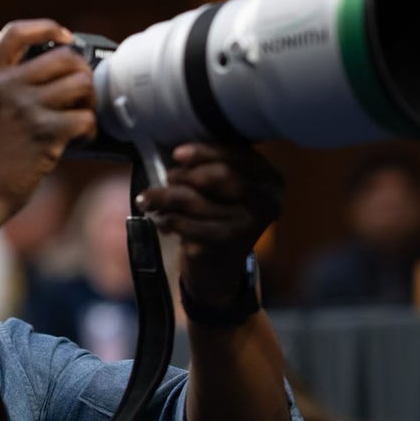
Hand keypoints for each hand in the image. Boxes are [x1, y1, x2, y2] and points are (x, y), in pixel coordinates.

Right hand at [0, 19, 95, 220]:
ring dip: (88, 101)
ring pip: (81, 84)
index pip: (17, 33)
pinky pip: (85, 118)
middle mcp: (4, 86)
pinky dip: (88, 131)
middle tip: (79, 92)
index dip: (48, 28)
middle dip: (80, 72)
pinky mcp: (46, 133)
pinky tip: (78, 140)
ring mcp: (26, 108)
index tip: (65, 37)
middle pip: (63, 57)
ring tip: (78, 117)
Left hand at [136, 143, 282, 304]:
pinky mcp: (227, 247)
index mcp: (270, 180)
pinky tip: (161, 221)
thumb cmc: (218, 216)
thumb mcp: (221, 188)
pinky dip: (169, 220)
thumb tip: (179, 156)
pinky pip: (189, 226)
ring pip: (198, 201)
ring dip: (167, 198)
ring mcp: (248, 227)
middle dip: (186, 175)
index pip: (239, 157)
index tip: (177, 154)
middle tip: (165, 178)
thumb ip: (210, 167)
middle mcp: (267, 203)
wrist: (219, 268)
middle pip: (221, 176)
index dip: (206, 152)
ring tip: (149, 199)